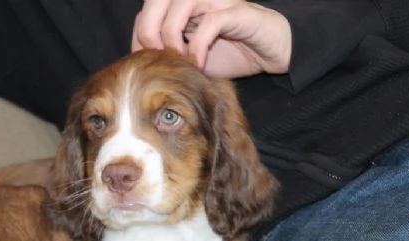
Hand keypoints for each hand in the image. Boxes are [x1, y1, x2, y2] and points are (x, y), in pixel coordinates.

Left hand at [132, 0, 291, 78]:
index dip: (138, 39)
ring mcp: (215, 0)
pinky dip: (198, 46)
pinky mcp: (236, 11)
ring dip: (172, 37)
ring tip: (178, 61)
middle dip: (149, 33)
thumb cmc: (230, 52)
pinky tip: (198, 64)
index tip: (144, 65)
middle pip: (155, 1)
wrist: (270, 52)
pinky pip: (209, 23)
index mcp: (181, 5)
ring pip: (179, 5)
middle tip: (158, 60)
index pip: (145, 13)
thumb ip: (168, 55)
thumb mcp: (191, 57)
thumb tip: (141, 67)